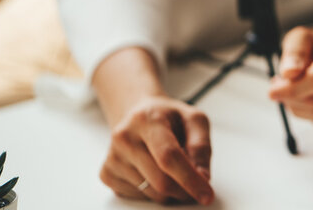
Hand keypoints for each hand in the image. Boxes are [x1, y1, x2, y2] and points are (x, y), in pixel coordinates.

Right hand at [99, 95, 213, 204]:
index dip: (190, 179)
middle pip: (160, 181)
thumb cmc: (168, 117)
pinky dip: (153, 192)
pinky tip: (153, 172)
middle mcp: (124, 137)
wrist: (139, 114)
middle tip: (196, 185)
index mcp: (147, 120)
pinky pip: (138, 197)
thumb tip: (203, 177)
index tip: (206, 195)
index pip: (168, 156)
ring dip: (170, 191)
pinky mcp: (106, 174)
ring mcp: (112, 157)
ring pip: (150, 193)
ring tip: (171, 169)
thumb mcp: (194, 120)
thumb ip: (201, 146)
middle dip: (184, 190)